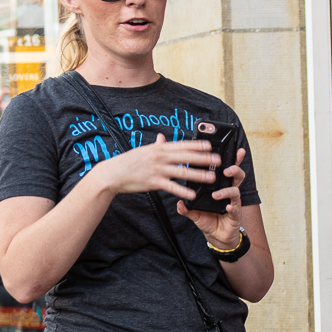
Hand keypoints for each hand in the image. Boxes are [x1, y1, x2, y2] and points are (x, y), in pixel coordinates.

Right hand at [87, 132, 218, 200]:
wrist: (112, 174)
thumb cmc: (128, 162)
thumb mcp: (144, 150)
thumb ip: (156, 145)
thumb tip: (163, 137)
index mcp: (159, 148)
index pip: (181, 145)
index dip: (197, 144)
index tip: (210, 145)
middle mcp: (159, 157)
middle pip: (186, 157)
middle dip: (204, 158)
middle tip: (218, 161)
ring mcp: (157, 169)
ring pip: (182, 171)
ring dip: (198, 174)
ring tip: (212, 178)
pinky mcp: (153, 182)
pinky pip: (171, 187)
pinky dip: (183, 191)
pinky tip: (193, 194)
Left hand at [178, 147, 247, 244]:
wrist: (215, 235)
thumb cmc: (207, 219)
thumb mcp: (193, 211)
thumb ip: (185, 206)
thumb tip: (178, 203)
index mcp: (219, 186)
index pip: (224, 169)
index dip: (229, 159)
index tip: (231, 149)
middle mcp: (228, 192)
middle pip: (236, 176)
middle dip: (234, 169)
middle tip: (226, 169)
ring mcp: (233, 202)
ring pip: (236, 190)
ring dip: (228, 189)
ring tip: (218, 192)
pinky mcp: (235, 214)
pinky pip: (235, 208)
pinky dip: (231, 206)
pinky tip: (227, 207)